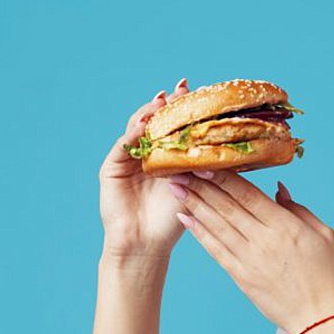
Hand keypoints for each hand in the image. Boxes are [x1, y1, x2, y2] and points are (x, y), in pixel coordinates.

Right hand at [98, 79, 191, 258]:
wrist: (146, 245)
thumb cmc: (172, 220)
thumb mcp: (191, 185)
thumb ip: (199, 161)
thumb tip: (222, 136)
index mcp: (166, 157)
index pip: (174, 126)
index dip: (183, 108)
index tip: (197, 90)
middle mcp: (146, 154)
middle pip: (155, 121)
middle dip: (167, 104)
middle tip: (180, 88)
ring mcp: (128, 159)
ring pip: (137, 128)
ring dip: (148, 113)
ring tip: (161, 101)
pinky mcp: (111, 167)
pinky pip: (123, 145)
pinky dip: (132, 133)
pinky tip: (143, 124)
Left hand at [167, 170, 333, 333]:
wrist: (320, 319)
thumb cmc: (328, 276)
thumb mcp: (324, 235)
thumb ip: (298, 209)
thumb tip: (277, 190)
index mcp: (285, 226)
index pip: (248, 194)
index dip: (224, 177)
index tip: (205, 163)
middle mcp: (263, 240)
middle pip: (226, 206)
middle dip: (201, 185)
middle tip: (179, 169)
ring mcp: (249, 259)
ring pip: (216, 225)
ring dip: (194, 204)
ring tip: (175, 188)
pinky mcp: (241, 277)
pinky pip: (215, 250)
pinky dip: (199, 233)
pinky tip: (186, 219)